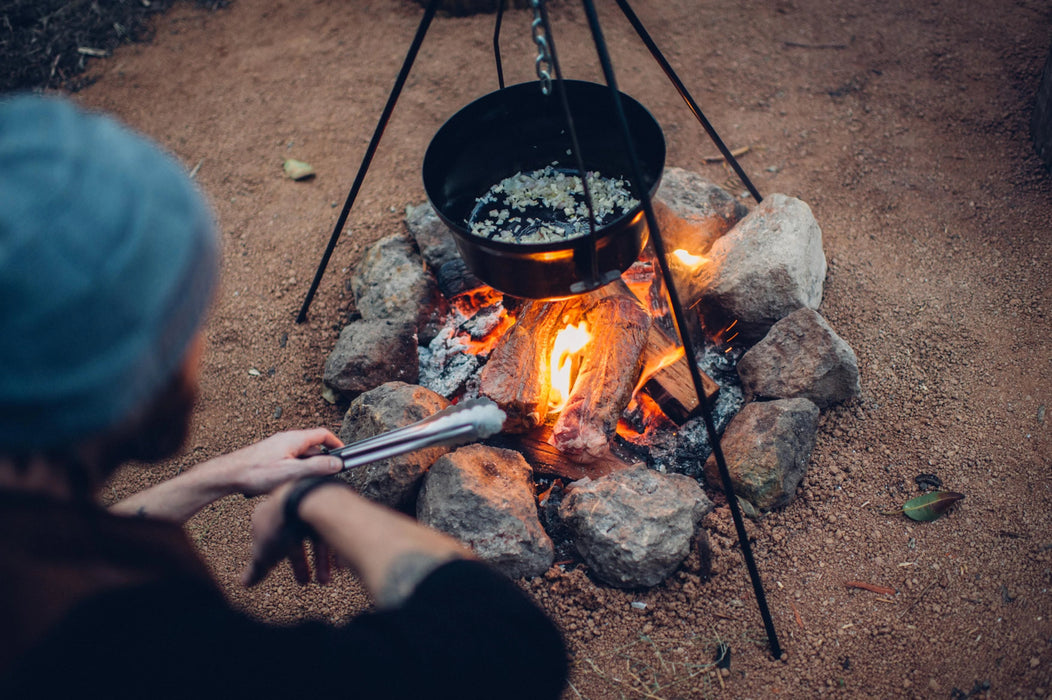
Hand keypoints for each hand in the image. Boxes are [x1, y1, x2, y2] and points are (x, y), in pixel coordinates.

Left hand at [110, 428, 344, 523]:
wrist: (227, 475)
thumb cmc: (255, 473)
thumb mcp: (290, 472)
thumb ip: (316, 467)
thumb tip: (338, 464)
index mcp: (294, 439)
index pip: (323, 435)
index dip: (336, 444)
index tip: (345, 455)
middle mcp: (286, 440)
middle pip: (313, 448)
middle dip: (322, 462)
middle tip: (328, 477)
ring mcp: (277, 448)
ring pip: (301, 457)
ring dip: (307, 470)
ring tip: (303, 485)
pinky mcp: (270, 458)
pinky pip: (290, 463)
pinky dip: (295, 472)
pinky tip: (287, 487)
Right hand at [240, 480, 336, 586]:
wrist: (310, 502)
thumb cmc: (282, 523)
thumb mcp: (263, 553)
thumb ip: (256, 568)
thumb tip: (245, 582)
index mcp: (269, 512)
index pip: (270, 537)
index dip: (274, 556)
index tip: (278, 570)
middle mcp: (291, 505)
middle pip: (296, 538)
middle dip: (301, 562)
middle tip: (305, 581)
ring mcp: (312, 504)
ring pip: (316, 535)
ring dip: (320, 560)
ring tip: (324, 580)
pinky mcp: (332, 505)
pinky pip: (335, 529)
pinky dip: (337, 548)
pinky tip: (339, 565)